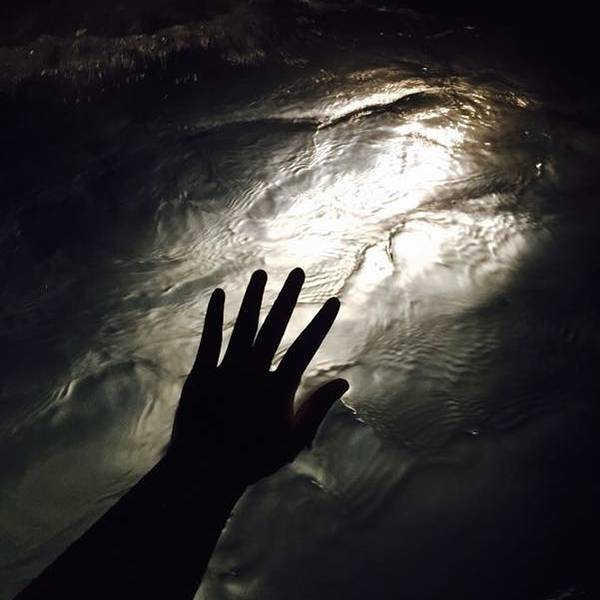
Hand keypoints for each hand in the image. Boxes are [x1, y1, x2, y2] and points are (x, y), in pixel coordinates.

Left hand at [167, 267, 348, 485]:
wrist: (205, 469)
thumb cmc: (254, 457)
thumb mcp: (294, 437)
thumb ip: (318, 407)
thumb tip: (344, 382)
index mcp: (278, 386)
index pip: (306, 347)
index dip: (321, 323)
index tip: (334, 301)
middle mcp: (254, 370)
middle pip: (275, 326)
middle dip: (289, 297)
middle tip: (298, 271)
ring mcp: (226, 369)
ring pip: (243, 326)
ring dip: (253, 298)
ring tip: (261, 273)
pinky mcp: (202, 373)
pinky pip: (210, 338)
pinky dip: (214, 315)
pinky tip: (220, 294)